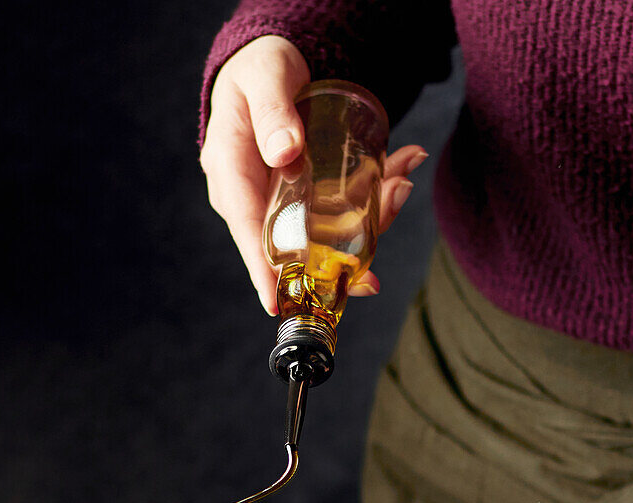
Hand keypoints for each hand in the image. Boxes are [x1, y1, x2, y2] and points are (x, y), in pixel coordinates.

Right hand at [200, 35, 428, 314]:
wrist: (268, 69)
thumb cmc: (258, 70)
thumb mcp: (264, 78)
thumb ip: (272, 112)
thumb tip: (284, 153)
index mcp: (232, 175)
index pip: (247, 232)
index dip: (264, 272)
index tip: (281, 302)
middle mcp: (254, 200)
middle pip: (297, 242)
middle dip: (347, 239)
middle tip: (391, 202)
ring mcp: (282, 204)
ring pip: (326, 233)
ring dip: (370, 215)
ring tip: (400, 180)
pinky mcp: (306, 202)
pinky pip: (339, 215)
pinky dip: (372, 202)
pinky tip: (398, 175)